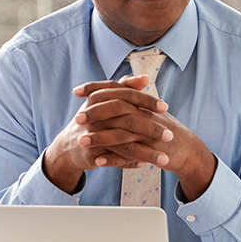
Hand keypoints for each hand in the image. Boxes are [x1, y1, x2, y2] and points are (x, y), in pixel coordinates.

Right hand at [41, 76, 171, 193]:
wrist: (70, 146)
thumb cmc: (93, 121)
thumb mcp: (105, 102)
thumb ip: (125, 88)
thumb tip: (144, 77)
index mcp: (100, 99)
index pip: (127, 96)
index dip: (146, 101)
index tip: (165, 107)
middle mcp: (96, 115)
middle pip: (128, 120)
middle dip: (151, 128)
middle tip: (170, 135)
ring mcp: (93, 135)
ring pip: (125, 143)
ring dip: (146, 152)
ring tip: (164, 159)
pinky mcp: (91, 153)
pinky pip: (115, 159)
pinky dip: (131, 162)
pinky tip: (145, 164)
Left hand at [73, 75, 216, 200]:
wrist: (187, 150)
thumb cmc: (166, 129)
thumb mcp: (151, 110)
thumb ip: (135, 94)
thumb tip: (121, 80)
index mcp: (142, 103)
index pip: (117, 89)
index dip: (96, 88)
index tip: (77, 91)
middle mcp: (145, 115)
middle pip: (117, 108)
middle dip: (95, 113)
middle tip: (77, 119)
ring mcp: (149, 134)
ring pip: (121, 133)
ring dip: (100, 138)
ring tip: (81, 142)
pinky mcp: (152, 151)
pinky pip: (130, 155)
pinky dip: (113, 159)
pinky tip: (98, 161)